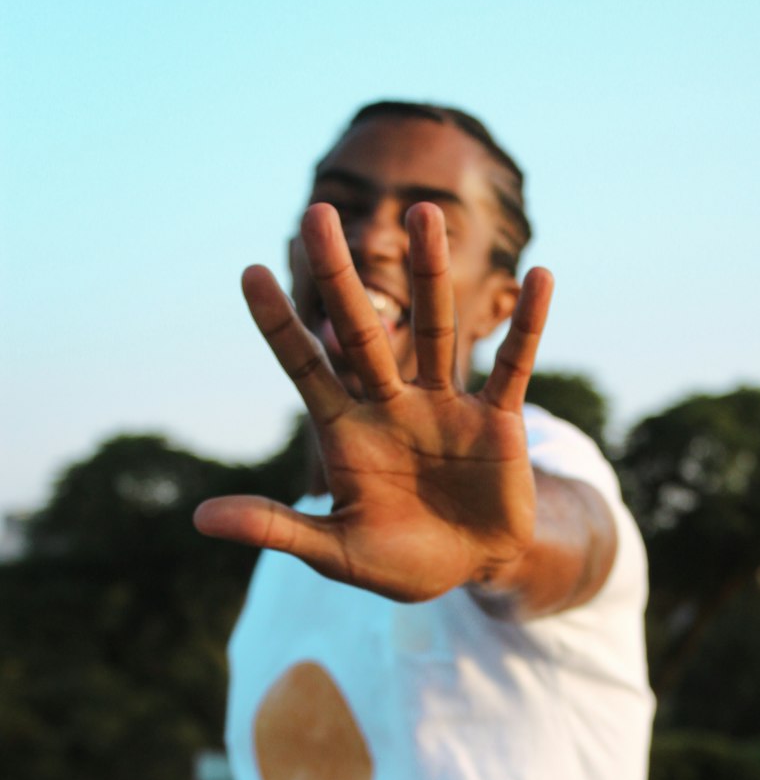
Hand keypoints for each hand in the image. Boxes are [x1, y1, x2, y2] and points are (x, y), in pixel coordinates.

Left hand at [194, 203, 553, 601]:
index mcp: (348, 432)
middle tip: (317, 214)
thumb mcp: (335, 551)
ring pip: (434, 330)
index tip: (248, 272)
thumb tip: (199, 518)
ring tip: (423, 213)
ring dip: (430, 274)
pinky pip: (514, 366)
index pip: (306, 369)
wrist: (473, 566)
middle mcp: (393, 404)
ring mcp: (446, 406)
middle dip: (339, 278)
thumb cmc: (400, 561)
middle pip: (363, 332)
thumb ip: (277, 527)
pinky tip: (541, 277)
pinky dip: (529, 326)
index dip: (279, 325)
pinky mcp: (498, 421)